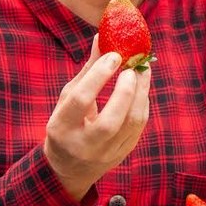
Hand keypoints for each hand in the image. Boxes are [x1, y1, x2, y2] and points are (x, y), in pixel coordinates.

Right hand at [44, 35, 151, 200]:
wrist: (70, 168)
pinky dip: (143, 104)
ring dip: (141, 94)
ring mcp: (105, 154)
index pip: (81, 100)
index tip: (114, 55)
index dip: (99, 75)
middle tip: (132, 68)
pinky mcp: (122, 154)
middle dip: (125, 91)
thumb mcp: (68, 98)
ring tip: (143, 71)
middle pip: (110, 121)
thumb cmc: (67, 124)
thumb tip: (102, 38)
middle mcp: (83, 145)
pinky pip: (139, 128)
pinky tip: (142, 88)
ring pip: (130, 125)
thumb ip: (87, 70)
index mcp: (62, 127)